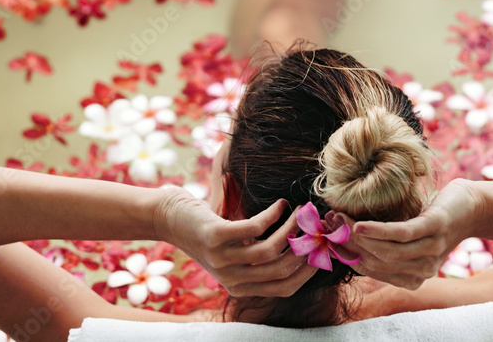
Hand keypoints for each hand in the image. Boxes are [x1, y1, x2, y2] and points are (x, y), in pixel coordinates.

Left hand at [154, 187, 317, 296]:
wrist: (170, 219)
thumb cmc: (209, 232)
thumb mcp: (236, 252)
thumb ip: (261, 257)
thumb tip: (306, 248)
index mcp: (240, 287)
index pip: (285, 287)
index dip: (308, 270)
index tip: (323, 250)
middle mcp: (232, 279)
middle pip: (282, 270)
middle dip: (305, 247)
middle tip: (315, 225)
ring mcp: (222, 259)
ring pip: (271, 251)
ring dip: (291, 229)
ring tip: (299, 211)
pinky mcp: (216, 237)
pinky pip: (255, 228)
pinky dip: (273, 215)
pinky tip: (279, 204)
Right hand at [337, 178, 483, 289]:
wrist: (472, 206)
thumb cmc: (432, 220)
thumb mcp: (408, 239)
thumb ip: (384, 246)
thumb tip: (344, 239)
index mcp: (414, 277)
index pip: (373, 270)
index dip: (349, 255)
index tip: (329, 237)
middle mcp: (423, 269)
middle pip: (377, 262)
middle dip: (349, 245)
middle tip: (330, 224)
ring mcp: (430, 250)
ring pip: (387, 252)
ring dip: (359, 237)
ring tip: (340, 220)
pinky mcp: (433, 228)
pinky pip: (401, 235)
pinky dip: (377, 232)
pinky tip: (360, 225)